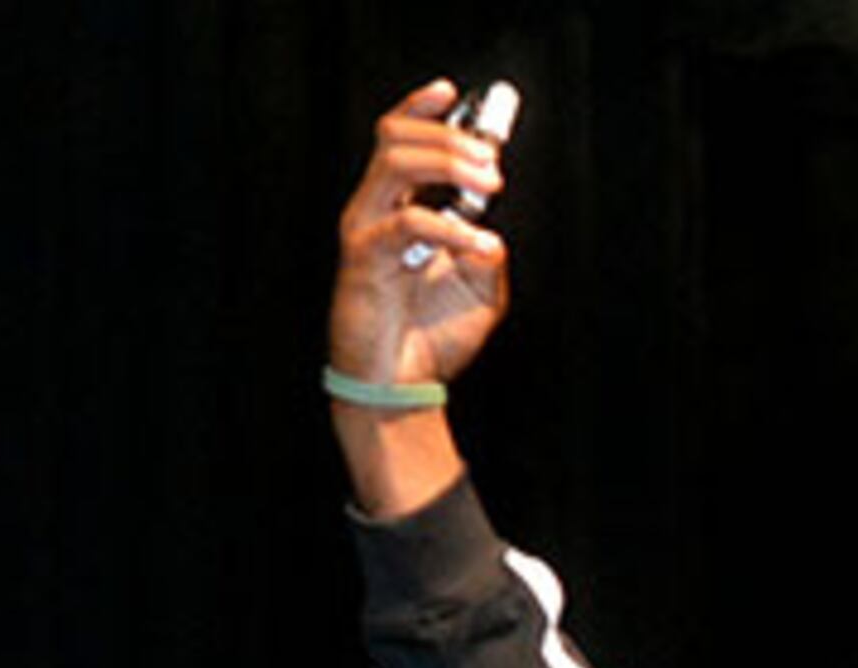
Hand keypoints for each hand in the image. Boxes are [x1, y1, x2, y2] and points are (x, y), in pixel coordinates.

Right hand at [332, 83, 512, 394]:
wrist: (402, 386)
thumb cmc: (432, 337)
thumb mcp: (479, 291)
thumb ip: (488, 256)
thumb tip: (493, 231)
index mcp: (398, 207)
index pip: (400, 140)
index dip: (422, 110)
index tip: (454, 92)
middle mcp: (375, 209)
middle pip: (397, 139)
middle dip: (450, 138)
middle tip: (493, 161)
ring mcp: (365, 229)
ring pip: (394, 164)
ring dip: (447, 163)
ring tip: (489, 181)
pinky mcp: (364, 258)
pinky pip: (407, 223)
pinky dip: (452, 228)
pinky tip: (482, 244)